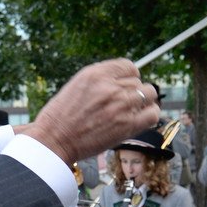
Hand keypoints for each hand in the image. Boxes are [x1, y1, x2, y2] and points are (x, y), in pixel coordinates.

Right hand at [22, 59, 160, 164]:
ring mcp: (120, 105)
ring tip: (133, 112)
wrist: (53, 140)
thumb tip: (122, 81)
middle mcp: (110, 86)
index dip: (129, 77)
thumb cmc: (60, 117)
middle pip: (138, 82)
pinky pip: (152, 114)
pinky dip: (150, 115)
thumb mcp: (77, 86)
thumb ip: (100, 80)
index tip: (124, 87)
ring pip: (149, 94)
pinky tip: (141, 120)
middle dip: (133, 92)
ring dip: (144, 103)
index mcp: (96, 74)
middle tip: (122, 105)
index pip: (128, 66)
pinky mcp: (127, 125)